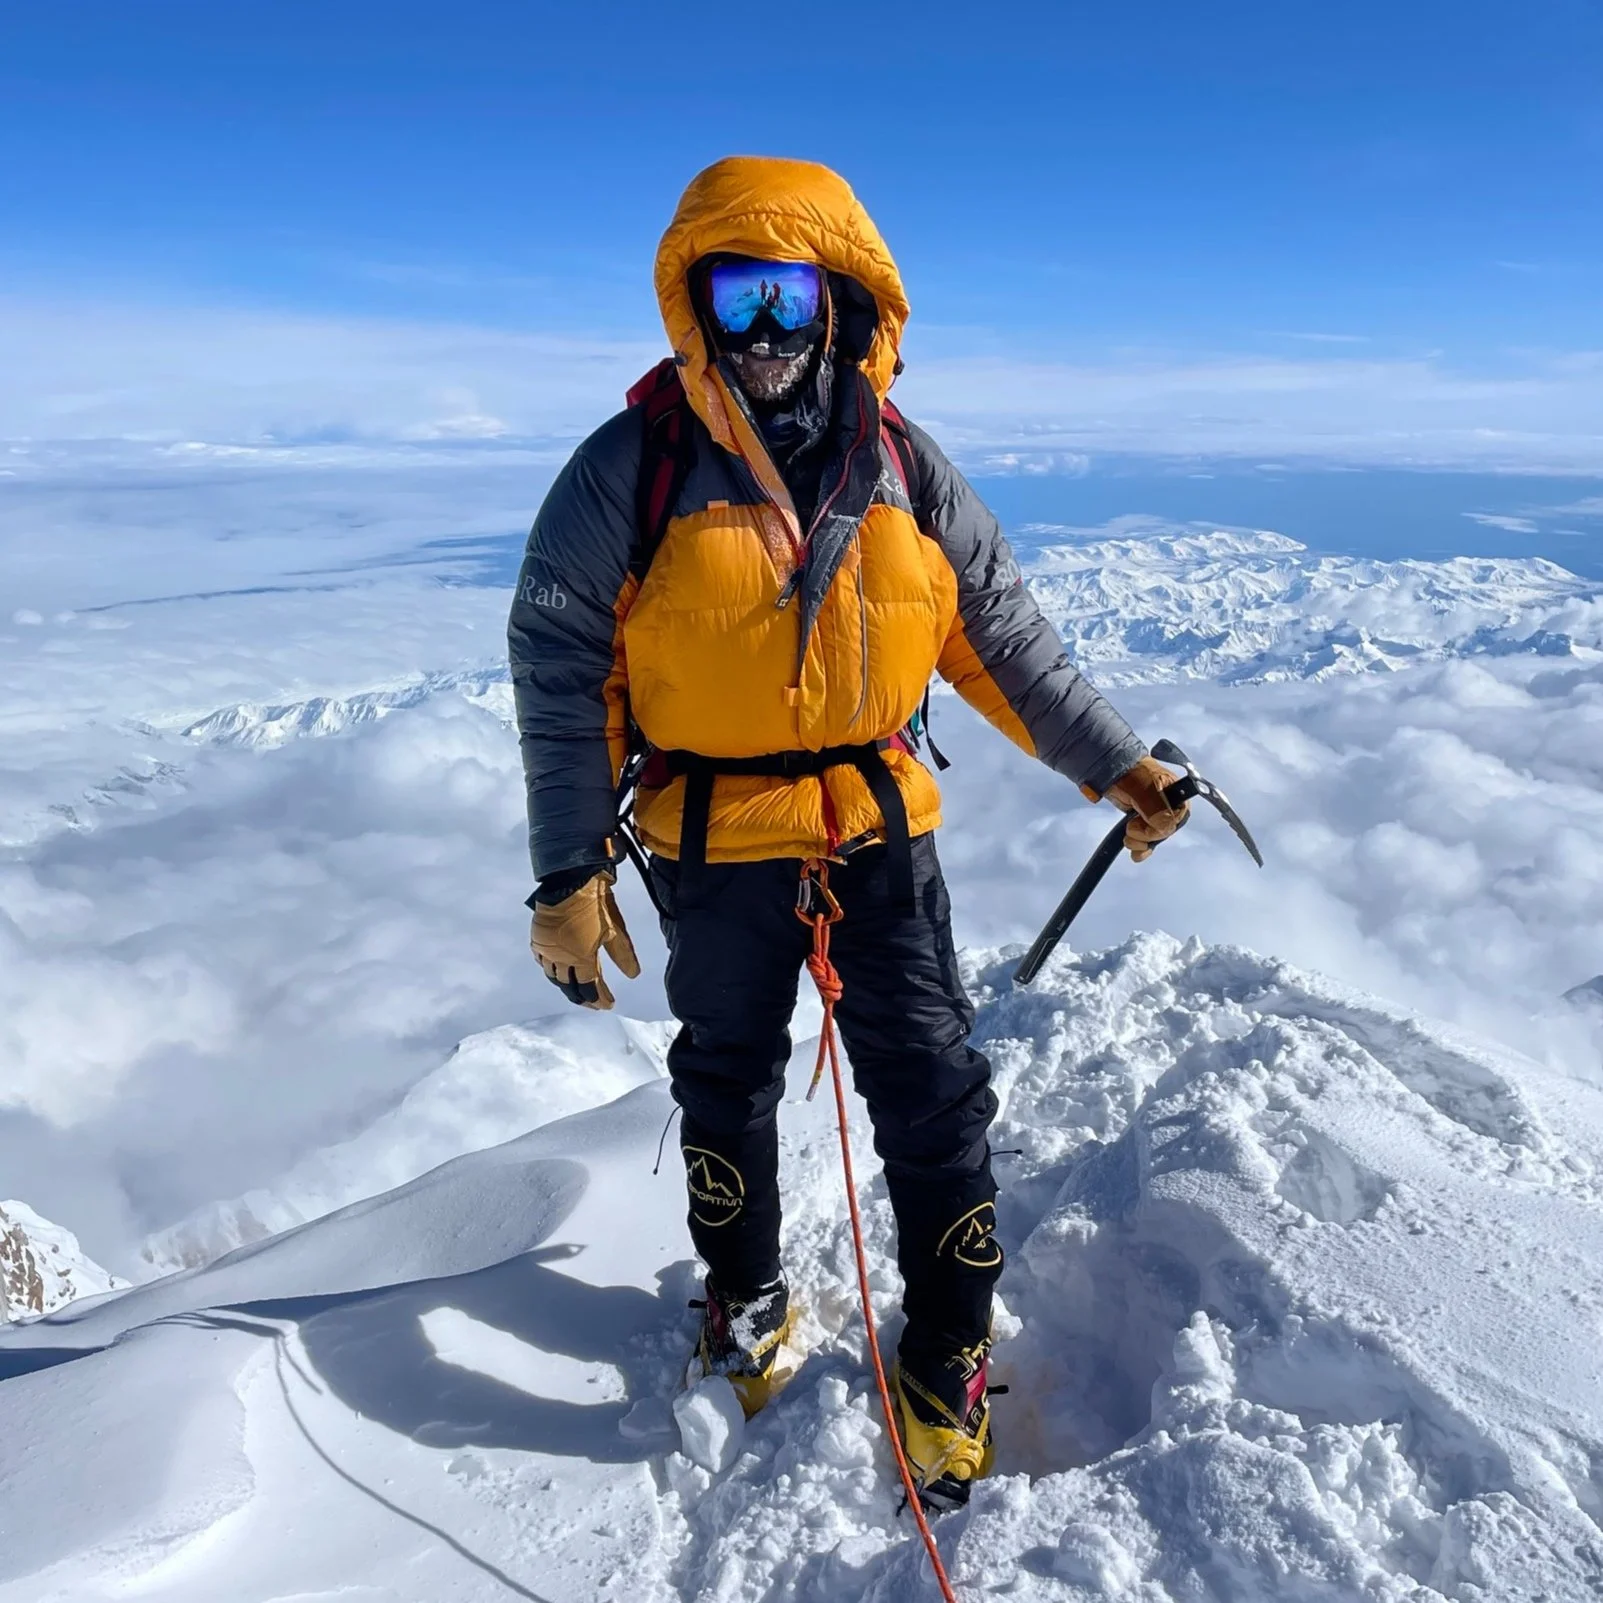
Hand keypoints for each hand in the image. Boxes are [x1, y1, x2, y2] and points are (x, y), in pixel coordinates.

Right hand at [530, 870, 640, 1008]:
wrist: (570, 881)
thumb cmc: (595, 904)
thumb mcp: (614, 930)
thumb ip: (622, 955)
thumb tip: (633, 975)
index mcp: (581, 958)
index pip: (590, 987)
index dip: (599, 998)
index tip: (608, 1005)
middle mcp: (561, 958)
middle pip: (570, 987)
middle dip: (582, 998)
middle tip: (593, 1004)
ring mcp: (547, 950)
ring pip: (554, 977)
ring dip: (566, 986)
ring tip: (575, 990)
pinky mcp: (538, 940)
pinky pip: (542, 962)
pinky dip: (550, 970)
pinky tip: (556, 971)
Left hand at [1097, 756, 1190, 862]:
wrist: (1112, 770)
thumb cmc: (1132, 774)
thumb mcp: (1145, 790)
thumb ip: (1158, 811)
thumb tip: (1165, 828)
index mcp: (1179, 796)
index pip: (1176, 821)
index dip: (1160, 828)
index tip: (1144, 825)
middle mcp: (1171, 806)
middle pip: (1165, 832)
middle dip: (1147, 836)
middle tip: (1131, 829)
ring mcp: (1157, 813)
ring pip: (1155, 837)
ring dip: (1141, 843)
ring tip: (1128, 837)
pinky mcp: (1145, 819)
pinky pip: (1148, 840)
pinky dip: (1141, 847)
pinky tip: (1136, 853)